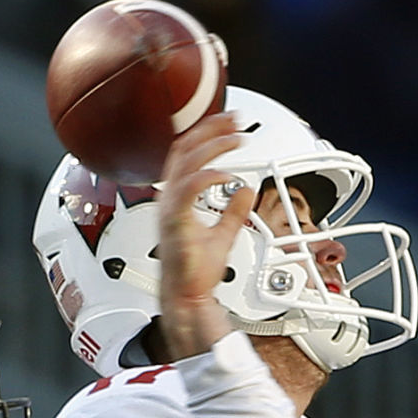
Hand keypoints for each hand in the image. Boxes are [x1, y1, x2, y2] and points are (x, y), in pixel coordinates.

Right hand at [156, 112, 254, 361]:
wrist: (188, 298)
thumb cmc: (196, 273)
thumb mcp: (223, 233)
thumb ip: (233, 210)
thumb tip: (247, 191)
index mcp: (177, 200)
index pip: (187, 155)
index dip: (207, 133)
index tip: (229, 123)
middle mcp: (170, 200)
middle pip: (184, 149)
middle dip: (210, 129)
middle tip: (234, 120)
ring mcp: (170, 210)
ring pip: (186, 162)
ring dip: (212, 145)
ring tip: (236, 139)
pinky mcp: (176, 222)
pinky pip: (189, 189)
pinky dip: (209, 176)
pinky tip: (228, 173)